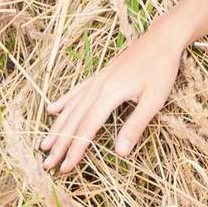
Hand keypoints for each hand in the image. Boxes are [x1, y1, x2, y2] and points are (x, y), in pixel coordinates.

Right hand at [39, 23, 187, 174]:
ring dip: (57, 128)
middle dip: (60, 144)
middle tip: (47, 165)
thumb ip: (135, 126)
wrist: (163, 38)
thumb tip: (120, 153)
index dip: (75, 150)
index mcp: (109, 94)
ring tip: (44, 145)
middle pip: (74, 120)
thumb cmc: (161, 69)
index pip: (87, 128)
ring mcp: (97, 79)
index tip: (64, 168)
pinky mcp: (101, 74)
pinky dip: (63, 102)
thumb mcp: (154, 100)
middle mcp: (97, 87)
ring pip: (71, 107)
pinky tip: (53, 110)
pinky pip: (76, 91)